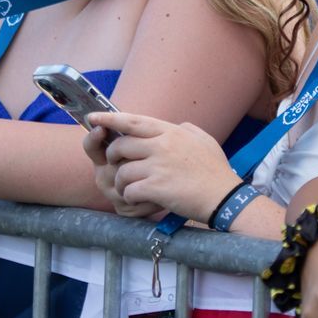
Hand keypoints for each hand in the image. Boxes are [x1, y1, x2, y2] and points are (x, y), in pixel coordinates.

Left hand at [87, 111, 238, 222]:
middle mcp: (163, 145)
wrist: (225, 198)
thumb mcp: (204, 141)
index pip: (133, 121)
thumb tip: (176, 125)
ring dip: (121, 183)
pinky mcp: (158, 187)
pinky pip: (129, 191)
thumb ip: (187, 130)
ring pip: (122, 171)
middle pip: (121, 146)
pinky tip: (138, 201)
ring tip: (130, 190)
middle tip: (117, 167)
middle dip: (113, 158)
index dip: (109, 118)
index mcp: (171, 132)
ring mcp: (159, 166)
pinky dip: (129, 198)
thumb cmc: (216, 171)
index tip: (91, 117)